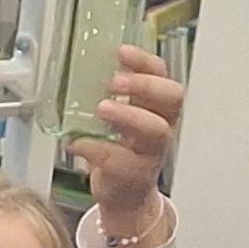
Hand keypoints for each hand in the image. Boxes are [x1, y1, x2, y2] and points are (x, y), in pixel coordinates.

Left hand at [68, 44, 182, 238]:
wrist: (123, 195)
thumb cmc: (120, 150)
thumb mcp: (117, 119)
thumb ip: (107, 98)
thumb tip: (78, 70)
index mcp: (155, 107)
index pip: (162, 75)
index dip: (145, 62)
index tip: (122, 51)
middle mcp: (161, 126)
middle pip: (171, 98)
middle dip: (144, 85)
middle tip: (114, 82)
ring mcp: (152, 152)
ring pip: (156, 130)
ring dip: (129, 115)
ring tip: (102, 108)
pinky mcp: (136, 175)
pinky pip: (122, 160)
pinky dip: (97, 149)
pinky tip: (77, 142)